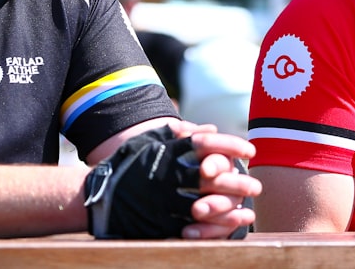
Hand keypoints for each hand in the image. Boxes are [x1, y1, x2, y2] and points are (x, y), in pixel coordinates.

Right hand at [83, 124, 260, 239]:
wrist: (97, 195)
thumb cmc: (127, 165)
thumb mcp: (150, 143)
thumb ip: (180, 135)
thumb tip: (211, 129)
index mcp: (167, 153)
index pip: (205, 145)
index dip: (231, 146)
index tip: (250, 150)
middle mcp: (167, 175)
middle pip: (211, 177)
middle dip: (237, 181)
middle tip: (256, 186)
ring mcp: (164, 201)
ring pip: (205, 203)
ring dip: (230, 206)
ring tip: (249, 208)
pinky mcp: (160, 223)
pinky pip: (193, 226)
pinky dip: (214, 226)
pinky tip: (232, 226)